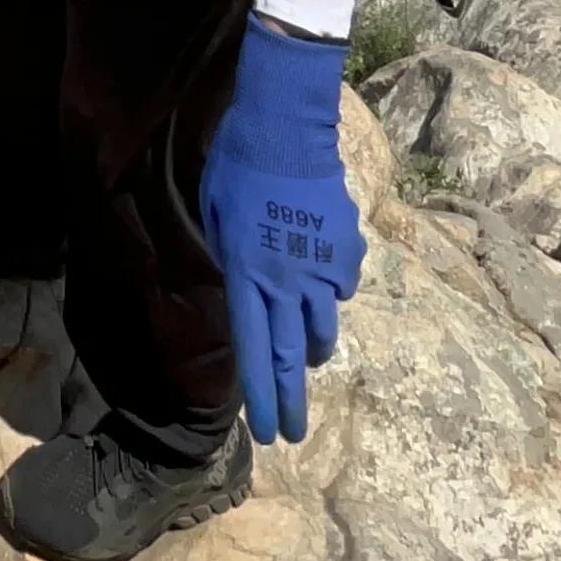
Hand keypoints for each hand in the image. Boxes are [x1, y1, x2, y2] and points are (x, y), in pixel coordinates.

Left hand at [199, 14, 364, 444]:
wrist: (286, 127)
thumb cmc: (237, 165)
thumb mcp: (214, 215)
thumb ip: (227, 260)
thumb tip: (240, 290)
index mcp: (246, 275)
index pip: (254, 351)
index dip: (261, 396)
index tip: (266, 433)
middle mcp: (285, 283)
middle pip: (291, 357)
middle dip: (291, 401)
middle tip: (293, 434)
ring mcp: (321, 268)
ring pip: (322, 328)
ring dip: (311, 346)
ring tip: (306, 354)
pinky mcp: (346, 251)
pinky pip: (340, 287)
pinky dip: (330, 290)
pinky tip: (320, 271)